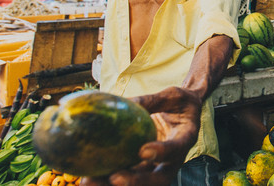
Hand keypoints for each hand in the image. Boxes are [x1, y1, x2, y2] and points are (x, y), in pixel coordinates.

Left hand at [81, 87, 202, 185]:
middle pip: (159, 179)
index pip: (177, 149)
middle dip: (136, 182)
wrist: (185, 112)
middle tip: (114, 178)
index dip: (162, 152)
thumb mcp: (170, 95)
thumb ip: (150, 101)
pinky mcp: (145, 169)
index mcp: (186, 137)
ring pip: (141, 183)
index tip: (144, 150)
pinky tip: (87, 176)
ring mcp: (159, 167)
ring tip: (89, 182)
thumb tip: (120, 101)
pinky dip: (108, 179)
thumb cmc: (179, 101)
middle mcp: (174, 159)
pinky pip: (128, 176)